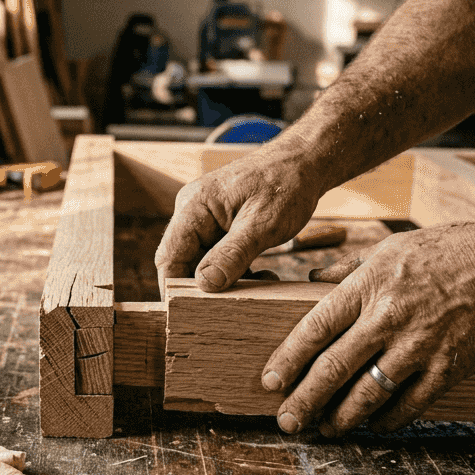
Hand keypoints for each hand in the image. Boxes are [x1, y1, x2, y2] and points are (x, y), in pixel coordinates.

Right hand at [155, 147, 322, 290]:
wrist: (305, 162)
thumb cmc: (286, 183)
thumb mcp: (262, 224)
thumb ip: (232, 254)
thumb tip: (204, 284)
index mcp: (194, 206)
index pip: (169, 256)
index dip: (176, 287)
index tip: (192, 312)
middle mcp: (193, 212)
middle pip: (184, 262)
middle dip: (206, 287)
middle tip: (235, 304)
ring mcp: (206, 219)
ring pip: (203, 263)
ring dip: (227, 281)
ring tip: (261, 284)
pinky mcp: (221, 226)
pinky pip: (219, 257)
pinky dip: (237, 271)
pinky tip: (262, 275)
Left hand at [261, 220, 474, 435]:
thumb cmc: (454, 250)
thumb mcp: (392, 247)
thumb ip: (350, 270)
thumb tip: (314, 282)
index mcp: (370, 284)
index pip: (315, 328)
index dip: (289, 359)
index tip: (271, 380)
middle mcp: (389, 317)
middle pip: (334, 367)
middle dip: (305, 399)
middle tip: (287, 420)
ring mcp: (420, 346)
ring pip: (368, 393)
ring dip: (342, 417)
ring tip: (326, 428)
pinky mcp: (449, 367)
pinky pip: (409, 405)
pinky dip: (387, 420)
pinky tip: (373, 425)